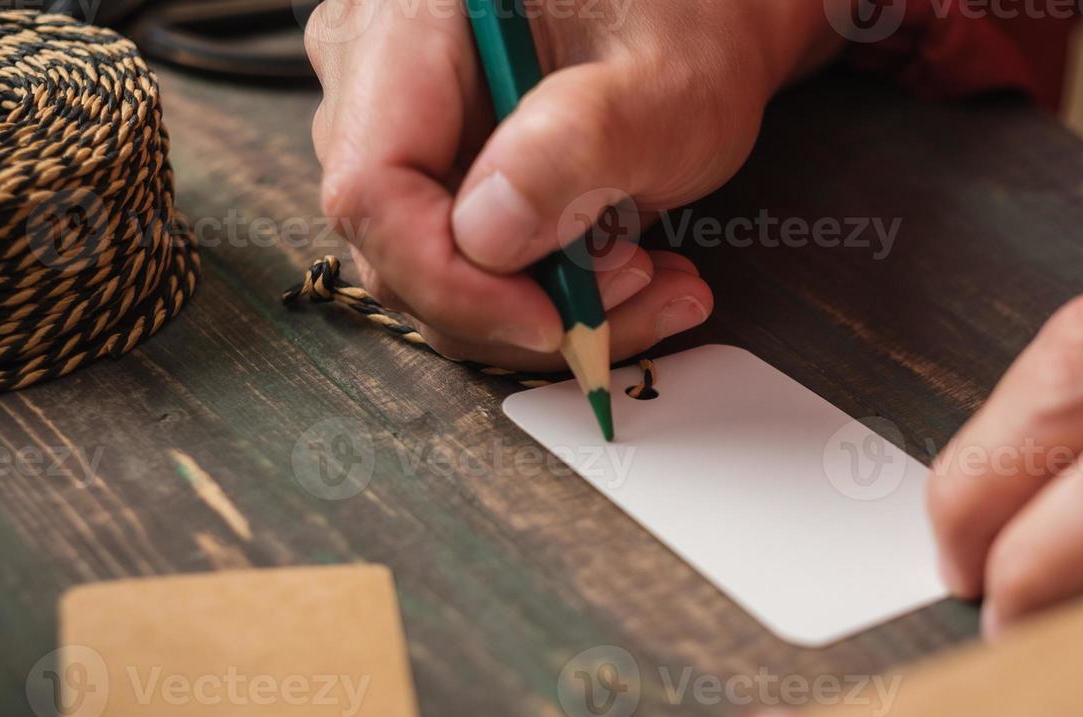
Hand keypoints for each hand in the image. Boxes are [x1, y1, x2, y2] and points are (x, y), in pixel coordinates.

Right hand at [305, 0, 833, 368]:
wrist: (708, 12)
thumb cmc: (693, 21)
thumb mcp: (664, 87)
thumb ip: (575, 149)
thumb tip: (484, 240)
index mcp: (408, 20)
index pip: (373, 189)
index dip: (453, 282)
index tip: (549, 319)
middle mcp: (378, 68)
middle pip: (399, 244)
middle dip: (519, 302)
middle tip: (633, 283)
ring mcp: (400, 122)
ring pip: (435, 271)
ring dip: (548, 305)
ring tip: (651, 277)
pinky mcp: (437, 166)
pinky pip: (466, 260)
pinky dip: (549, 288)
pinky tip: (628, 268)